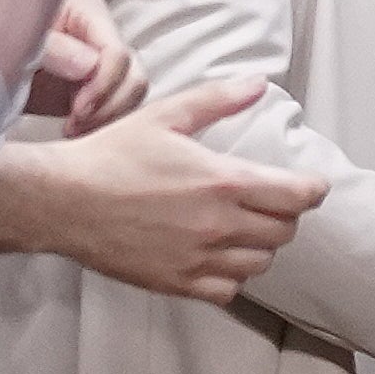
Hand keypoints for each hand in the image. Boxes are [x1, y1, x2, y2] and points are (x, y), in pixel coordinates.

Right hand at [0, 77, 320, 299]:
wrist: (63, 200)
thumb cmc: (112, 154)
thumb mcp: (165, 115)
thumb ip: (218, 100)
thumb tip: (259, 83)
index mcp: (221, 181)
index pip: (297, 196)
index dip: (312, 189)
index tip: (309, 185)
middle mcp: (217, 224)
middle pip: (284, 231)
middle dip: (284, 214)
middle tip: (268, 201)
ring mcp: (198, 258)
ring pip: (260, 263)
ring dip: (260, 245)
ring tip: (240, 227)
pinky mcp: (178, 283)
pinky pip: (229, 290)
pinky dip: (232, 275)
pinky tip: (217, 255)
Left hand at [27, 0, 146, 128]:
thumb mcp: (19, 43)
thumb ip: (54, 49)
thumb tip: (89, 66)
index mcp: (87, 15)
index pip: (117, 54)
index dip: (103, 85)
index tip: (75, 110)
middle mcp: (100, 37)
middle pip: (133, 76)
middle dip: (109, 106)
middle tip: (73, 126)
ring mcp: (100, 65)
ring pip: (130, 95)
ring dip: (107, 118)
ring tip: (71, 130)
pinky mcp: (94, 89)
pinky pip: (116, 110)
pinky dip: (101, 125)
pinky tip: (73, 131)